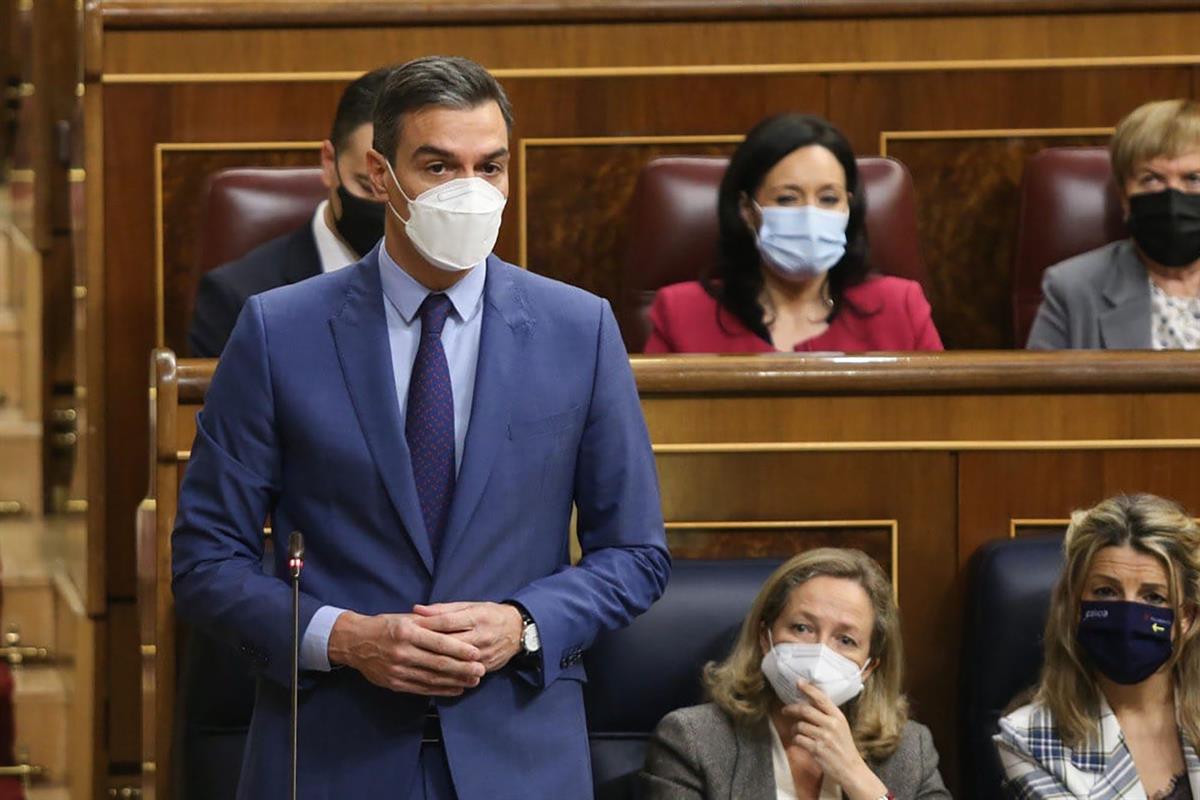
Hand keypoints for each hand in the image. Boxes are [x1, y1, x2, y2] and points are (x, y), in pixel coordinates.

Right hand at [327, 611, 484, 695]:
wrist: (354, 643)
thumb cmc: (384, 626)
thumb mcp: (405, 618)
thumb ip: (429, 622)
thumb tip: (455, 626)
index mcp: (406, 632)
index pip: (439, 643)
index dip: (460, 650)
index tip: (476, 653)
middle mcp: (402, 652)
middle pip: (438, 663)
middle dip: (462, 669)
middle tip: (481, 671)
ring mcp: (397, 670)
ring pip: (432, 679)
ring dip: (455, 682)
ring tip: (473, 681)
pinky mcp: (395, 683)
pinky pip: (422, 689)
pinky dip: (440, 690)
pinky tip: (455, 689)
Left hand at [412, 602, 523, 671]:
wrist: (518, 630)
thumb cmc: (490, 614)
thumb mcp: (470, 605)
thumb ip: (443, 609)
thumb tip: (417, 610)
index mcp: (477, 617)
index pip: (447, 622)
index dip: (427, 624)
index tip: (409, 626)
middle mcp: (481, 636)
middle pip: (449, 644)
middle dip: (426, 646)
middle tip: (406, 648)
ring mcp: (484, 654)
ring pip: (455, 662)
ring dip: (434, 663)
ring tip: (414, 664)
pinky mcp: (486, 667)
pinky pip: (463, 673)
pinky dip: (447, 675)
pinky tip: (432, 675)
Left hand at [783, 681, 888, 799]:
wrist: (851, 769)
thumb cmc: (844, 746)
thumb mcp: (841, 726)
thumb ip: (828, 714)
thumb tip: (810, 700)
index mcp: (838, 717)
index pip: (821, 698)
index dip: (808, 689)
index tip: (798, 682)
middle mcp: (832, 725)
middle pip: (805, 710)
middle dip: (791, 709)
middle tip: (785, 710)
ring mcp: (824, 737)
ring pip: (799, 725)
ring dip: (794, 728)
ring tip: (796, 731)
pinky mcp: (817, 750)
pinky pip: (798, 739)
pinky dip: (796, 739)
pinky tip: (799, 741)